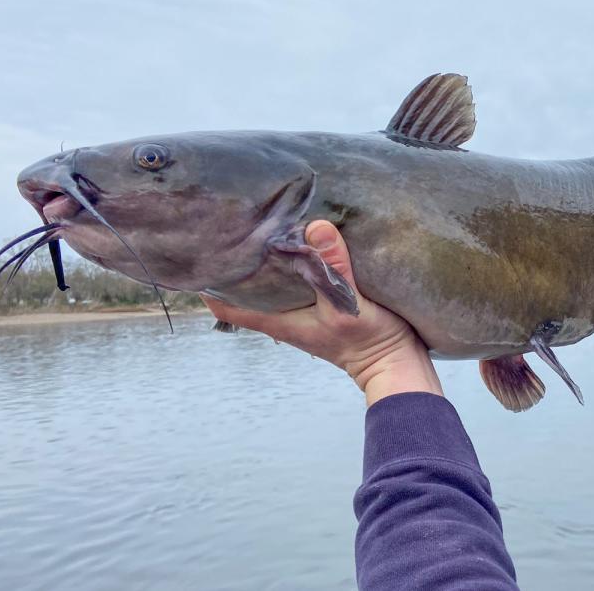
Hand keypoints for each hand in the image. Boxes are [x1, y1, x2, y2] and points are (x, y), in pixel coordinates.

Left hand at [201, 221, 442, 405]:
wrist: (398, 366)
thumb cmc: (369, 341)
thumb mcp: (350, 302)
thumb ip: (334, 267)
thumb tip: (315, 226)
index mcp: (280, 322)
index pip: (227, 308)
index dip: (207, 286)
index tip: (196, 257)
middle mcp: (284, 320)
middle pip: (244, 295)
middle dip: (232, 268)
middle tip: (223, 233)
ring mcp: (302, 318)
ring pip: (268, 291)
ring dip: (260, 269)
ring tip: (254, 234)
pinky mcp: (322, 311)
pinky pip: (293, 289)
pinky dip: (286, 271)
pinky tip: (294, 251)